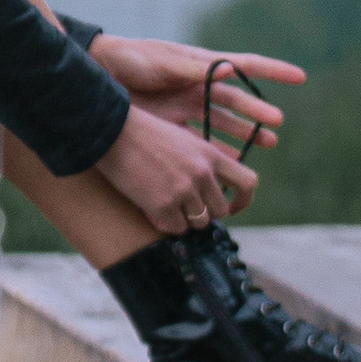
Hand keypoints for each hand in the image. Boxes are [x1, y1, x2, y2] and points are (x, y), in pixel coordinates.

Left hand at [88, 39, 303, 163]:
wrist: (97, 78)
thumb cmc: (129, 60)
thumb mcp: (160, 62)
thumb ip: (191, 69)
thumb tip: (231, 70)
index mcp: (201, 65)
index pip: (245, 65)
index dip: (273, 70)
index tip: (300, 77)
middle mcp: (199, 86)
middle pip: (236, 102)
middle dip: (258, 113)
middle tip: (277, 126)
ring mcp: (187, 107)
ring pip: (223, 123)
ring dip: (244, 134)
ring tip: (267, 145)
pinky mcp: (173, 126)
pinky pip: (201, 141)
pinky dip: (216, 152)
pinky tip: (230, 164)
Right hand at [97, 104, 266, 237]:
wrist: (112, 133)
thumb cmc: (142, 134)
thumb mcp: (182, 139)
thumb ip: (201, 162)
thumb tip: (209, 191)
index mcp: (210, 154)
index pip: (247, 182)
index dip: (243, 201)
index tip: (230, 207)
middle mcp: (202, 174)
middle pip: (220, 211)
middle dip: (205, 213)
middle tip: (185, 207)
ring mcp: (183, 190)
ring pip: (198, 223)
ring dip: (183, 220)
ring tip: (164, 204)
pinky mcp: (162, 205)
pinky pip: (174, 228)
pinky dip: (164, 223)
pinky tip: (150, 209)